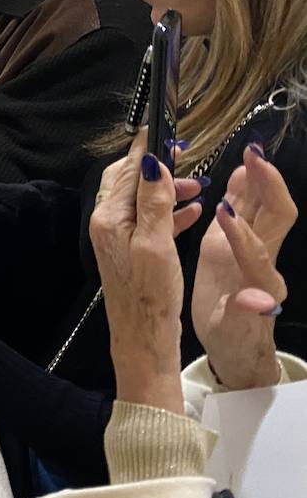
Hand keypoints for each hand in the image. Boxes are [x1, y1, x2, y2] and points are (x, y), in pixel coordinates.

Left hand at [89, 138, 205, 411]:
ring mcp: (118, 238)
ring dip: (166, 189)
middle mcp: (107, 224)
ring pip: (141, 201)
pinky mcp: (131, 252)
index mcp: (109, 218)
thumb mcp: (156, 243)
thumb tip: (151, 162)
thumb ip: (154, 202)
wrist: (144, 337)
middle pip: (128, 182)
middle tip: (185, 158)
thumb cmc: (150, 295)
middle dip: (156, 168)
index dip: (145, 150)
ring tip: (198, 187)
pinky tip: (192, 212)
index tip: (160, 129)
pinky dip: (169, 211)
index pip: (125, 171)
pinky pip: (149, 221)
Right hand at [193, 145, 295, 389]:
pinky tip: (238, 171)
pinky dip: (242, 189)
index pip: (256, 248)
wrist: (236, 344)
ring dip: (258, 179)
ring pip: (262, 206)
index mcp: (259, 279)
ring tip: (250, 153)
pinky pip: (243, 211)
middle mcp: (262, 258)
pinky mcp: (234, 244)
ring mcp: (250, 248)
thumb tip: (259, 302)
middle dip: (268, 184)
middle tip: (254, 156)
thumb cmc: (233, 340)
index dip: (241, 230)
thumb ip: (246, 314)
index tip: (223, 210)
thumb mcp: (234, 332)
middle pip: (276, 214)